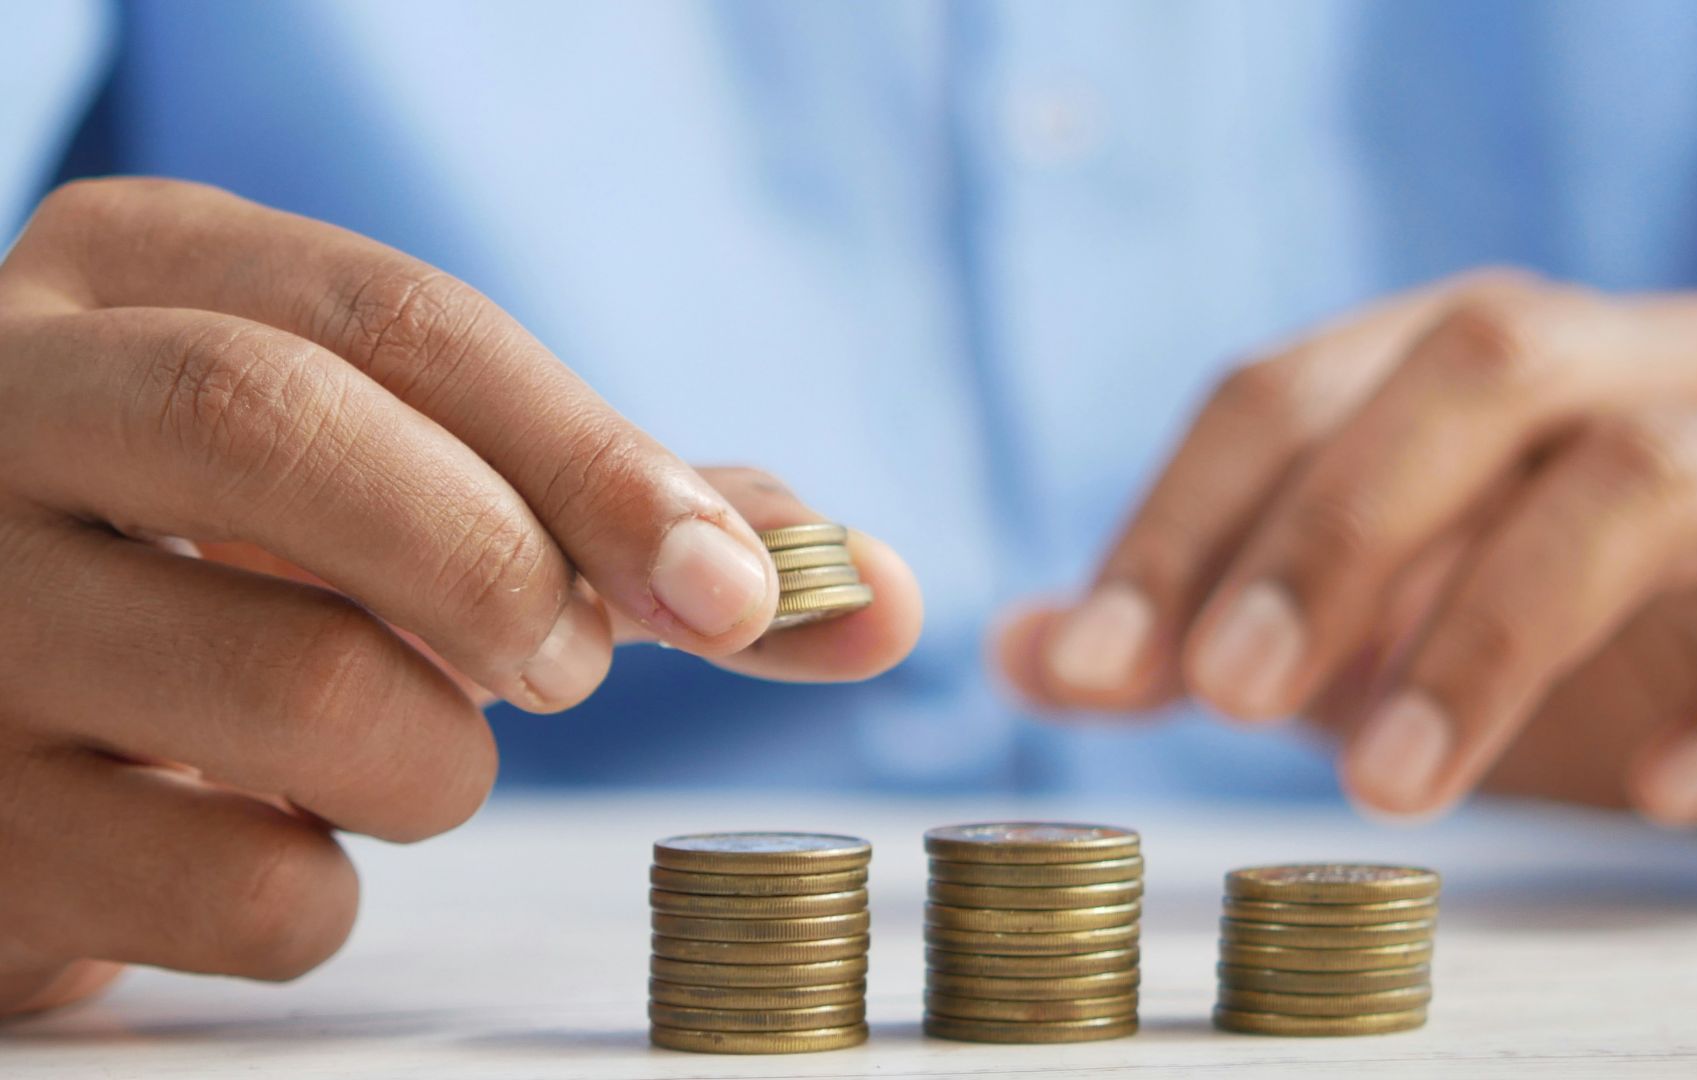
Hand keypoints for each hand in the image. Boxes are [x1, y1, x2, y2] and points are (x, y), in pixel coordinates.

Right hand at [0, 180, 920, 1015]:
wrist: (7, 704)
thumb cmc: (250, 566)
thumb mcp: (409, 480)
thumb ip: (630, 517)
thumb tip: (877, 595)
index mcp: (136, 277)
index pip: (400, 323)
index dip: (598, 458)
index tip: (738, 589)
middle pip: (281, 429)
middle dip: (498, 563)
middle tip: (567, 664)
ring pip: (288, 684)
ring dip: (437, 759)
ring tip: (406, 749)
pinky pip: (230, 887)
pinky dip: (324, 891)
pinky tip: (275, 840)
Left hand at [999, 270, 1696, 883]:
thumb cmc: (1567, 653)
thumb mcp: (1360, 641)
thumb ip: (1203, 634)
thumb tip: (1022, 650)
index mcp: (1471, 360)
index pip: (1290, 386)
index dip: (1180, 519)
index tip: (1097, 665)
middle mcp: (1624, 363)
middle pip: (1472, 367)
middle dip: (1332, 532)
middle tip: (1230, 698)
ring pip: (1639, 477)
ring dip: (1490, 632)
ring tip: (1394, 788)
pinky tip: (1658, 791)